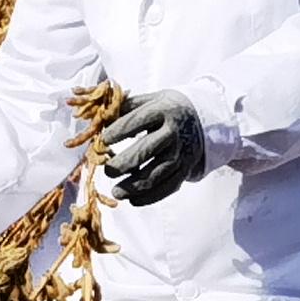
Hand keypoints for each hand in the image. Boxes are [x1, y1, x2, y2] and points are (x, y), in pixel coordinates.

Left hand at [95, 91, 205, 207]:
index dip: (119, 131)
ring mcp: (181, 152)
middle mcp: (173, 132)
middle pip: (147, 150)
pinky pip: (168, 186)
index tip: (102, 141)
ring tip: (116, 192)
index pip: (138, 121)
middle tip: (108, 170)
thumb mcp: (149, 100)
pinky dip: (150, 197)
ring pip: (157, 173)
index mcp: (163, 110)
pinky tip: (133, 200)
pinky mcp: (185, 169)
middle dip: (124, 163)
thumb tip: (98, 120)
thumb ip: (125, 107)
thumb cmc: (165, 109)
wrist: (201, 119)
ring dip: (134, 186)